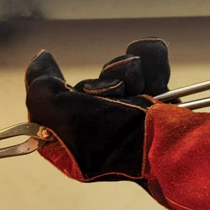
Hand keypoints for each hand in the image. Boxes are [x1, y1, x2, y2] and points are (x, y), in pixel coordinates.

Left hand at [25, 38, 169, 182]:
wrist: (170, 145)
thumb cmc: (114, 138)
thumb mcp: (59, 114)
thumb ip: (39, 89)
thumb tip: (40, 64)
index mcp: (72, 146)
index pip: (52, 107)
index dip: (51, 83)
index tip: (51, 62)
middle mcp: (100, 133)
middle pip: (90, 86)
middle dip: (103, 81)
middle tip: (114, 94)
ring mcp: (132, 119)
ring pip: (121, 72)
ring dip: (129, 71)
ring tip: (138, 88)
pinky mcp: (160, 104)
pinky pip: (150, 68)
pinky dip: (153, 63)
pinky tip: (154, 67)